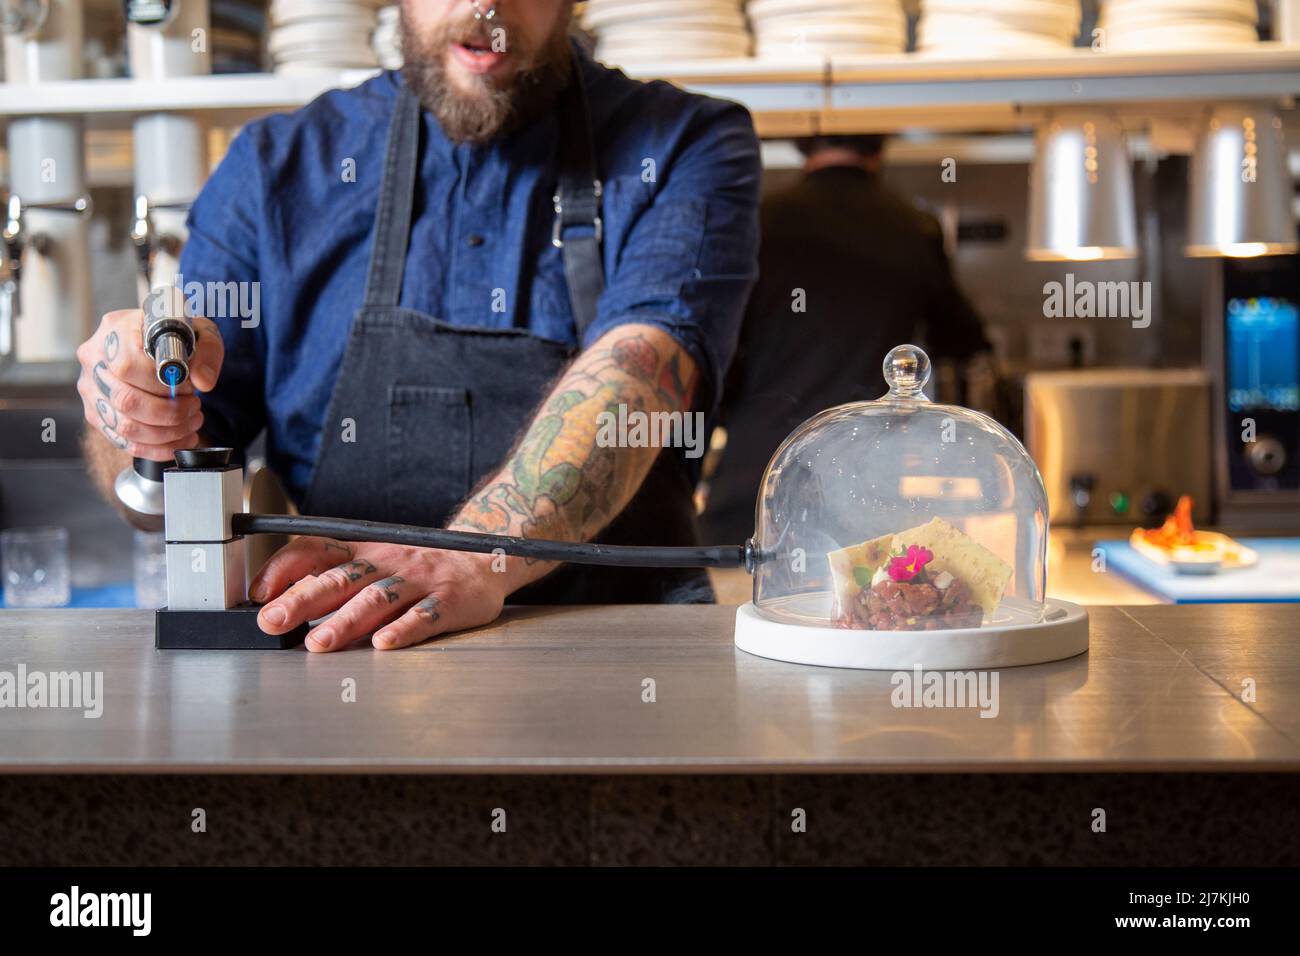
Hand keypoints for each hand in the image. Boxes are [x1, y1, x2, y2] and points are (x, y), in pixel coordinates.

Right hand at [75, 308, 223, 460]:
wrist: (162, 344)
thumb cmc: (178, 337)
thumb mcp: (201, 333)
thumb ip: (208, 352)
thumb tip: (203, 381)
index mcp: (115, 330)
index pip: (128, 365)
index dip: (161, 384)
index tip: (187, 386)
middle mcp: (95, 359)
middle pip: (126, 400)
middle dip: (170, 412)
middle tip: (194, 406)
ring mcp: (91, 389)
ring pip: (125, 426)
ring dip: (167, 433)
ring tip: (191, 422)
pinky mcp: (96, 414)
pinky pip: (124, 442)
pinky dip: (159, 448)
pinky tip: (180, 439)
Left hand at [249, 537, 507, 651]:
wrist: (483, 558)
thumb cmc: (417, 568)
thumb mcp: (372, 562)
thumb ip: (330, 578)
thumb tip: (276, 603)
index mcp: (364, 551)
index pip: (317, 550)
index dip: (285, 568)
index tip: (258, 593)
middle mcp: (388, 562)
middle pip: (341, 579)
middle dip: (302, 600)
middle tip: (272, 622)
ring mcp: (419, 581)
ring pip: (378, 599)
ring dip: (346, 620)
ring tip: (319, 642)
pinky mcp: (449, 601)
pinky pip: (425, 616)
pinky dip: (404, 629)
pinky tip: (385, 644)